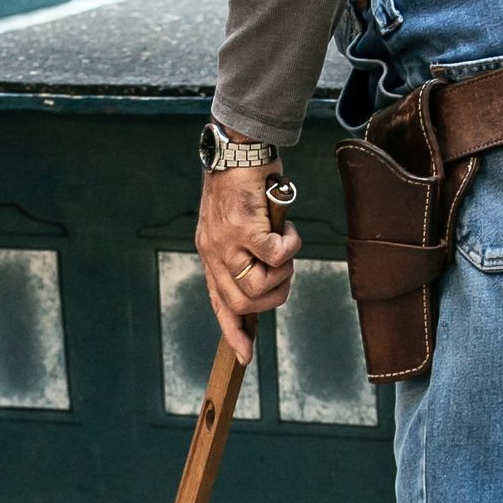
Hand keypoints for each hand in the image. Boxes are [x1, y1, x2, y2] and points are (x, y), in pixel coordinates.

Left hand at [197, 165, 299, 363]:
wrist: (238, 147)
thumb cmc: (243, 182)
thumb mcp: (237, 221)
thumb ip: (245, 249)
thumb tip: (269, 277)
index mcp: (210, 253)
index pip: (218, 302)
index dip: (232, 330)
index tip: (244, 355)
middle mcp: (213, 252)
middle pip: (242, 303)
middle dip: (273, 298)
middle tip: (285, 273)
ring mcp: (226, 241)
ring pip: (258, 286)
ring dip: (283, 274)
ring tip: (286, 248)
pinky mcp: (244, 227)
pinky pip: (276, 255)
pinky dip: (292, 247)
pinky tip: (290, 230)